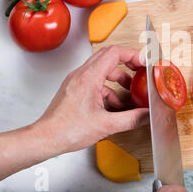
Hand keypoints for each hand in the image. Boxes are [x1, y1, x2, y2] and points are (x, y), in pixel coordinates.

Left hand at [33, 45, 148, 154]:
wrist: (45, 139)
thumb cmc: (66, 130)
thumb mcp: (106, 126)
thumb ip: (132, 119)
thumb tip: (147, 115)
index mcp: (89, 78)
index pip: (114, 52)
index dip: (132, 54)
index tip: (143, 62)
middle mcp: (81, 75)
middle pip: (108, 56)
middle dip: (127, 62)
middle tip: (139, 70)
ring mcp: (77, 80)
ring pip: (102, 68)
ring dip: (118, 76)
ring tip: (130, 89)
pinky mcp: (75, 89)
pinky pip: (95, 81)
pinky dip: (108, 88)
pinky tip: (114, 104)